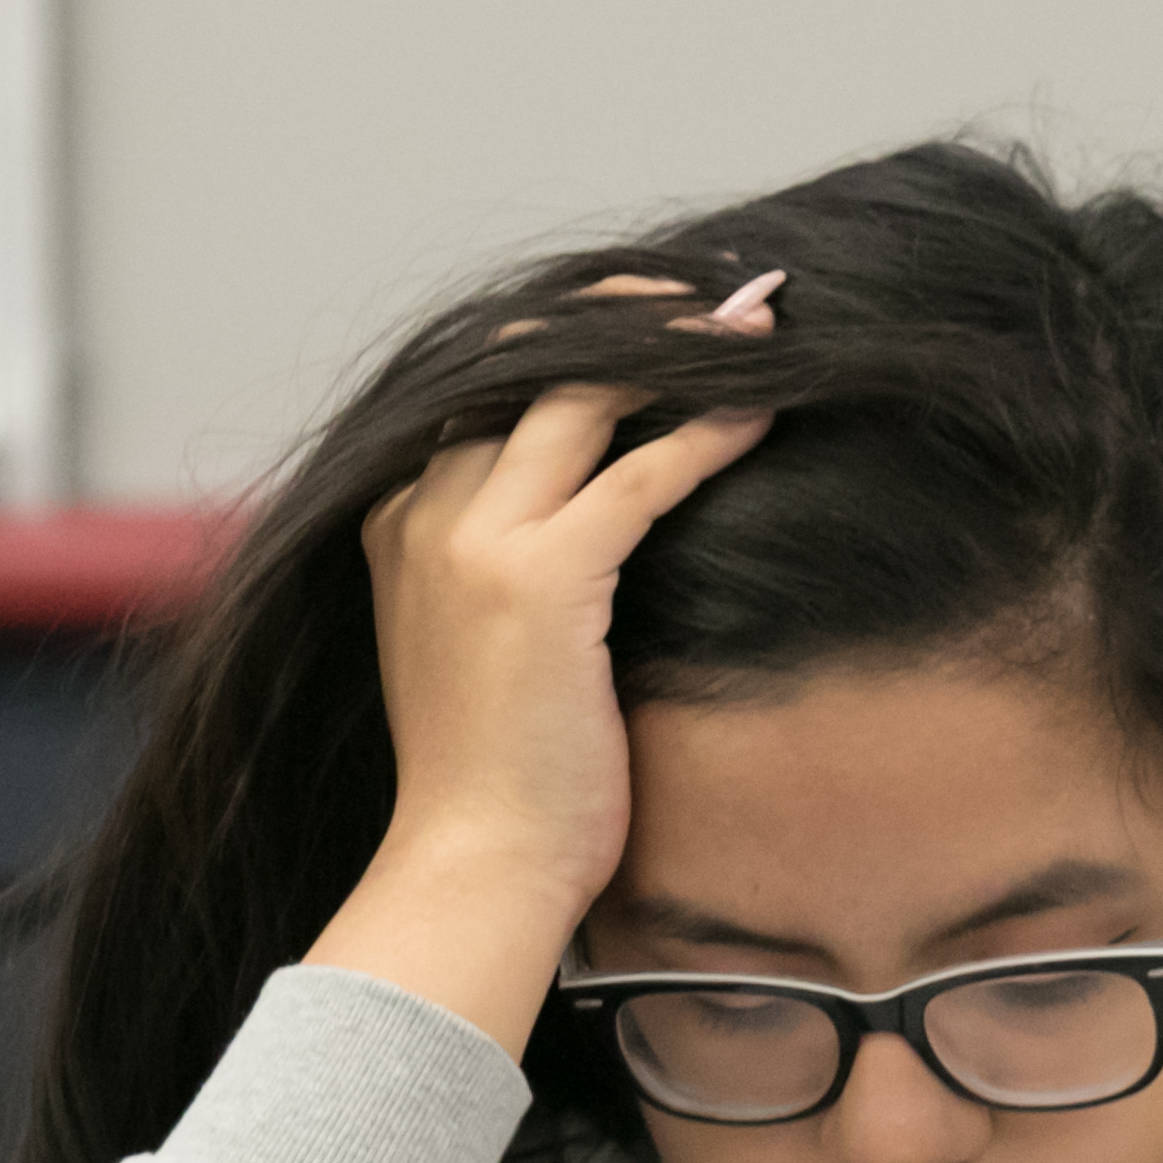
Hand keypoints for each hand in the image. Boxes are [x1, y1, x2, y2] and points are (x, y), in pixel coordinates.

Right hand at [307, 275, 772, 1053]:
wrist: (473, 867)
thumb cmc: (496, 784)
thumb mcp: (484, 654)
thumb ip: (511, 578)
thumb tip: (594, 540)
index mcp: (398, 522)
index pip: (486, 388)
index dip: (570, 338)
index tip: (653, 316)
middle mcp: (424, 512)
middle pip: (527, 364)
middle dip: (626, 312)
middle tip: (719, 295)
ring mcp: (475, 541)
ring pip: (581, 392)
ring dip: (677, 345)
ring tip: (756, 320)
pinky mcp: (541, 582)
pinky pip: (640, 473)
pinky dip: (708, 428)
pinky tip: (765, 402)